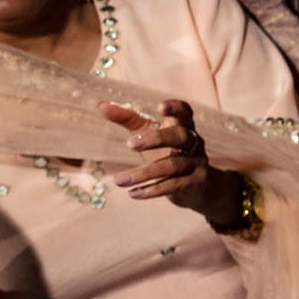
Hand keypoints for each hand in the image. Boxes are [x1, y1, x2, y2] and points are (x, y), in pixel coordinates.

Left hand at [101, 99, 240, 224]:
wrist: (196, 186)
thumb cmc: (166, 152)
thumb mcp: (148, 133)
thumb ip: (128, 118)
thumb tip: (101, 105)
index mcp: (183, 126)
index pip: (185, 112)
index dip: (176, 108)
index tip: (160, 107)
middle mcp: (194, 143)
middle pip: (180, 136)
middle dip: (157, 139)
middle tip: (129, 144)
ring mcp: (196, 163)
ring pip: (172, 166)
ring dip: (144, 173)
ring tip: (118, 181)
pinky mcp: (194, 183)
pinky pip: (174, 186)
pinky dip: (152, 190)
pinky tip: (133, 193)